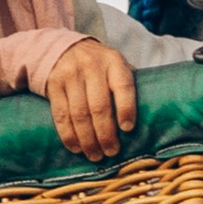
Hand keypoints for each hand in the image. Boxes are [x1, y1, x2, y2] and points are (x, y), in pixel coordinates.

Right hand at [47, 37, 137, 163]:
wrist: (65, 48)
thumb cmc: (99, 65)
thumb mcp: (116, 65)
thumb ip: (128, 85)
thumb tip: (148, 118)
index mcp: (114, 62)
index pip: (123, 86)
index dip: (126, 108)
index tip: (128, 129)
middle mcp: (92, 66)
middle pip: (99, 106)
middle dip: (105, 134)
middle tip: (111, 152)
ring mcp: (71, 75)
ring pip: (79, 114)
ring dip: (87, 140)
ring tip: (95, 155)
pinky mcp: (54, 85)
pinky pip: (61, 115)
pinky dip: (68, 135)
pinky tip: (76, 147)